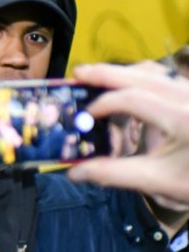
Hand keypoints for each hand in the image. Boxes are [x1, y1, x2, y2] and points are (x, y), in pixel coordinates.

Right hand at [68, 62, 188, 202]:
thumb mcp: (158, 181)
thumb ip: (113, 174)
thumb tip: (73, 173)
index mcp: (182, 118)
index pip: (134, 99)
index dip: (103, 105)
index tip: (83, 119)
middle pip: (144, 74)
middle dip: (107, 73)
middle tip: (77, 74)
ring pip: (156, 71)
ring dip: (124, 73)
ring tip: (96, 77)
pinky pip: (166, 78)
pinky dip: (141, 78)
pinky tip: (125, 86)